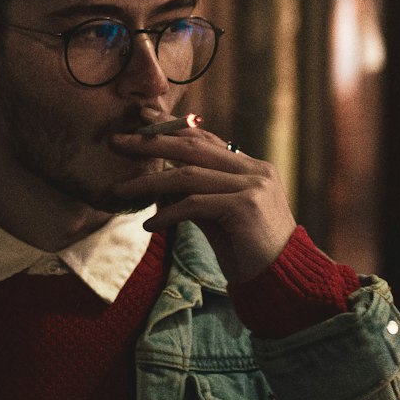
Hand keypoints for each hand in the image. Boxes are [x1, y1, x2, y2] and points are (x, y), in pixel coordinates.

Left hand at [109, 126, 296, 285]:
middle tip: (117, 142)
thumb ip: (195, 195)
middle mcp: (254, 170)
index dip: (171, 128)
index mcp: (252, 167)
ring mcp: (252, 186)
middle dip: (151, 143)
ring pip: (188, 175)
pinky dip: (168, 213)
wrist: (282, 282)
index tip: (141, 118)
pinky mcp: (245, 207)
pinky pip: (195, 204)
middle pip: (193, 147)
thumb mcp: (218, 218)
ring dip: (149, 182)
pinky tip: (149, 225)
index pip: (206, 140)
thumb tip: (158, 184)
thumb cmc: (248, 253)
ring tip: (119, 190)